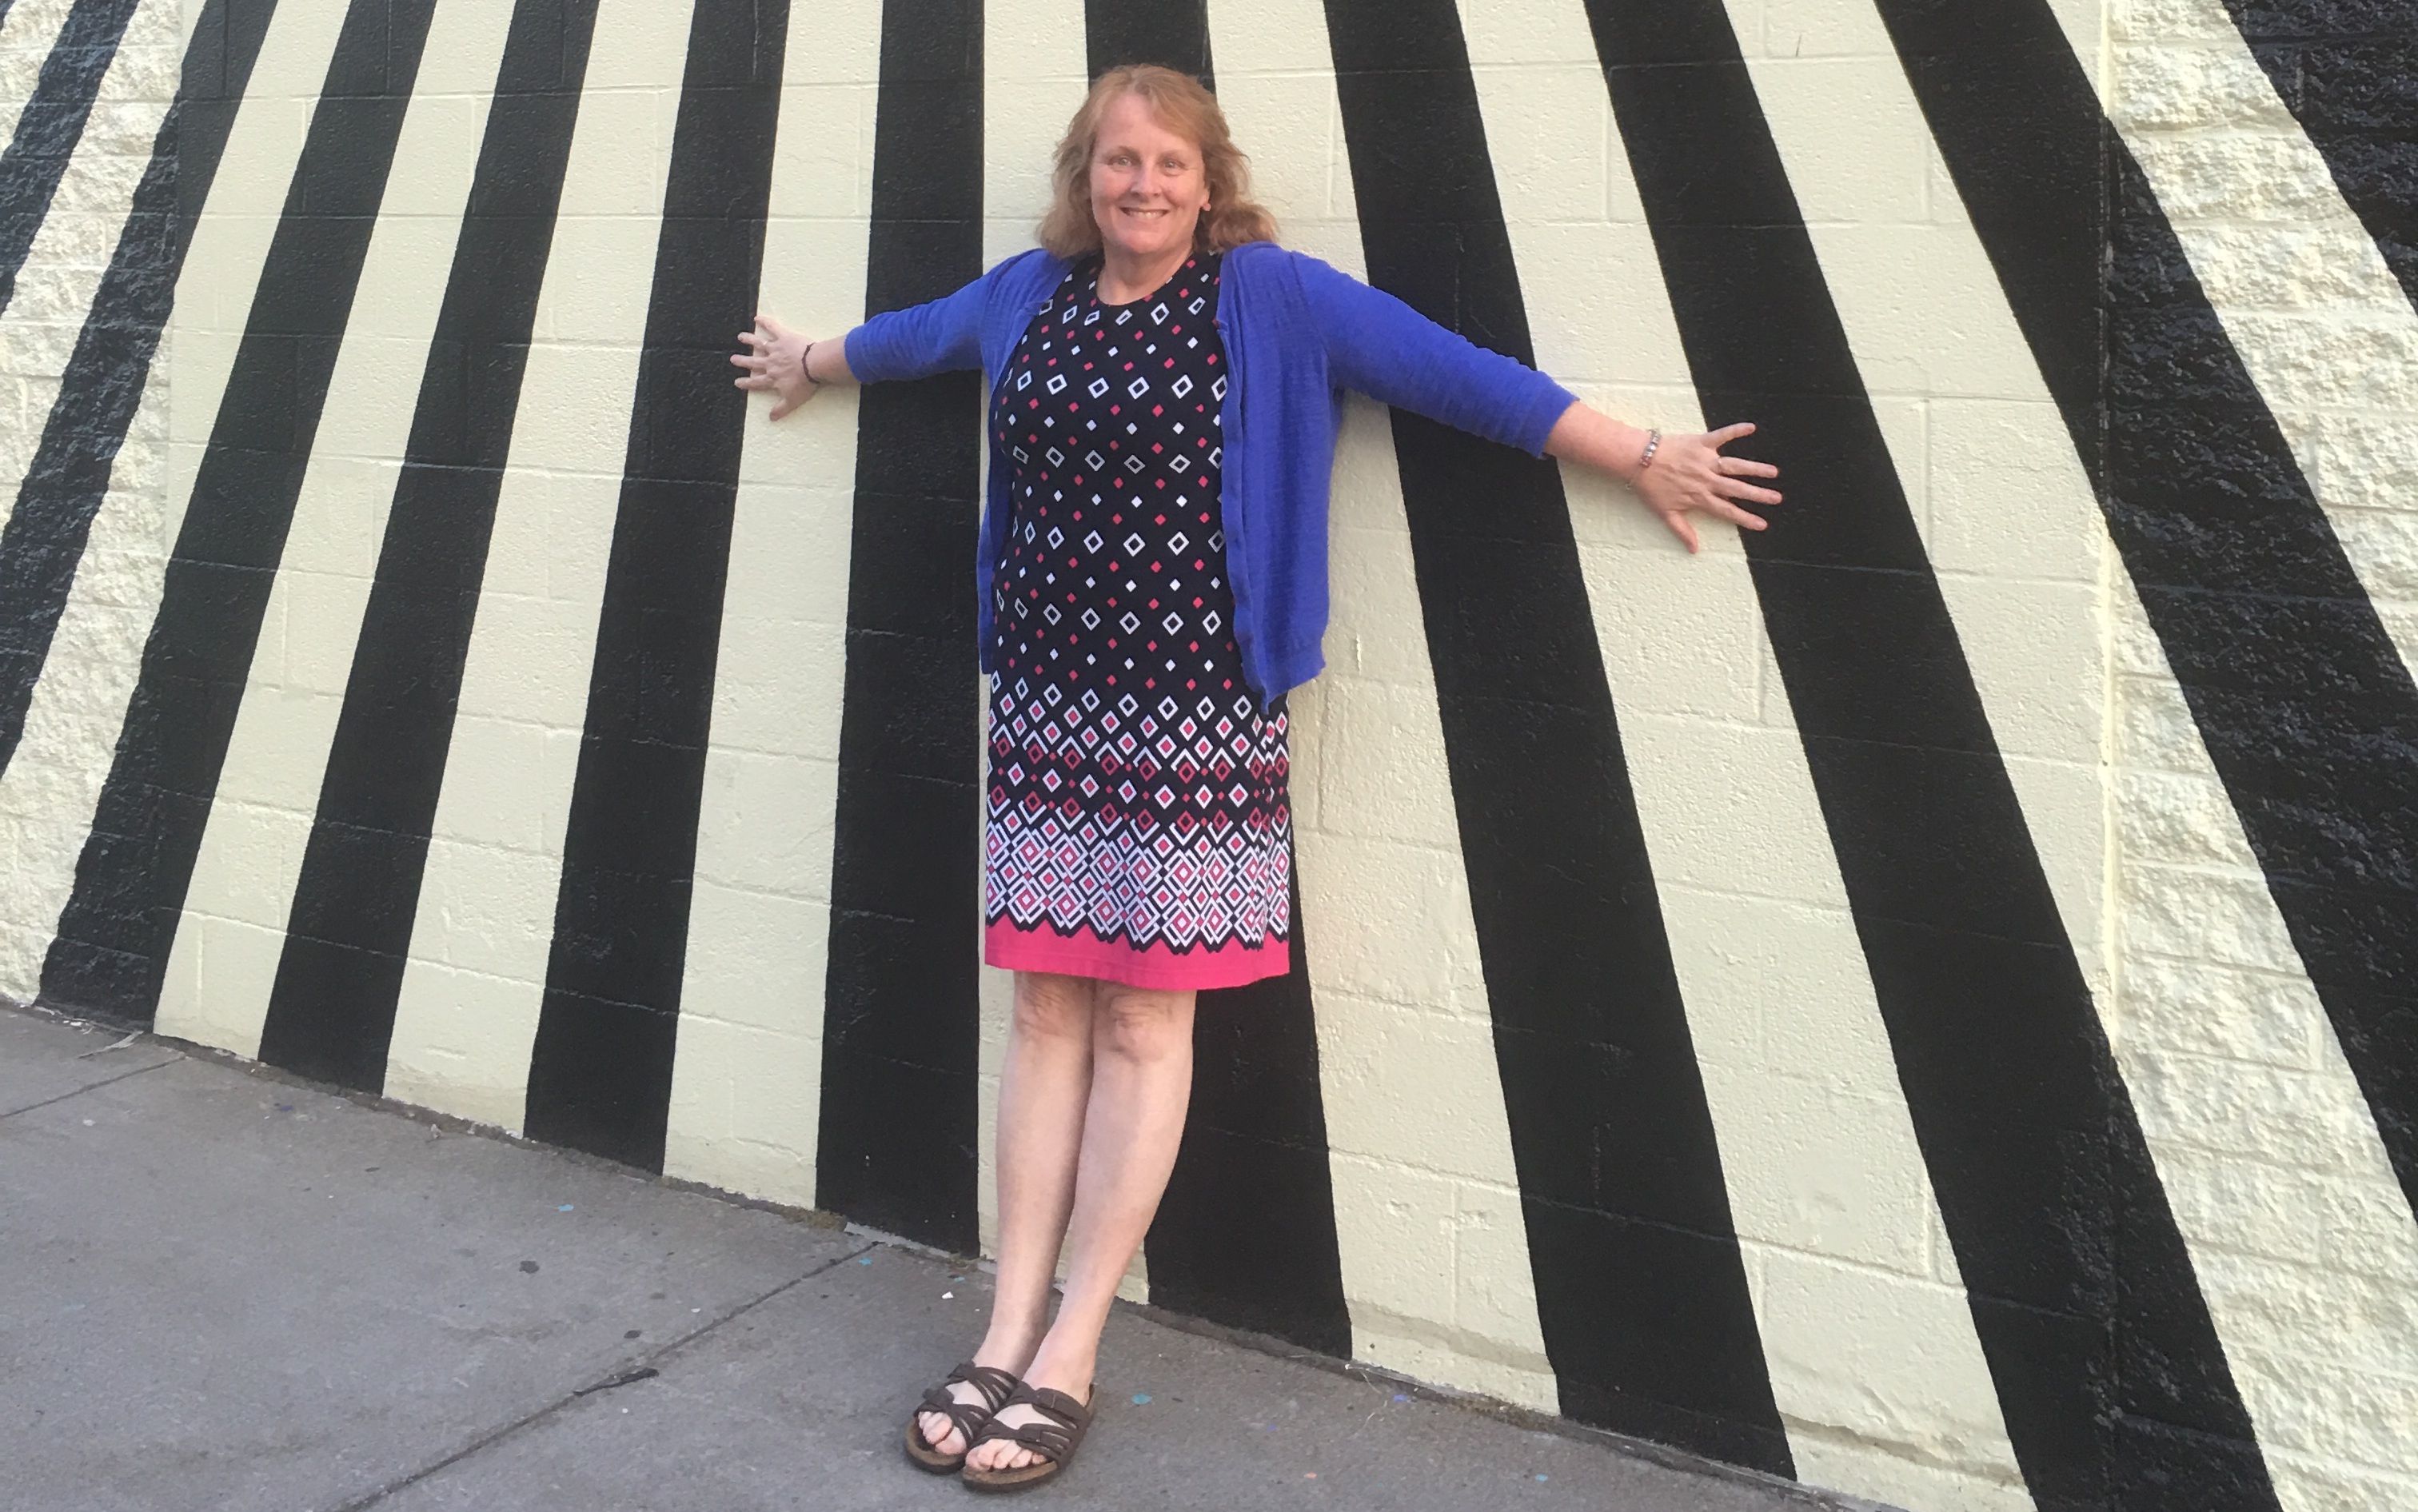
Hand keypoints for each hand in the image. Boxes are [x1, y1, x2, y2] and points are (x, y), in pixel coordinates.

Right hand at [731, 313, 815, 418]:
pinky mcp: (783, 338)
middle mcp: (770, 363)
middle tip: (733, 359)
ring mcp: (775, 349)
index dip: (746, 383)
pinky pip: (772, 328)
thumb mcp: (792, 400)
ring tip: (740, 337)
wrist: (814, 366)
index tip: (737, 382)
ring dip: (749, 340)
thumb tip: (771, 418)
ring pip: (759, 344)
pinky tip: (757, 318)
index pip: (756, 382)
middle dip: (742, 361)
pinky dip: (765, 322)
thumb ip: (781, 408)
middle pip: (753, 362)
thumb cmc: (805, 384)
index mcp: (772, 378)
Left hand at [1633, 422, 1781, 552]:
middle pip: (1737, 488)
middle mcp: (1707, 480)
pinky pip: (1721, 435)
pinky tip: (1751, 427)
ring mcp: (1705, 460)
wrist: (1639, 460)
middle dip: (1758, 494)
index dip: (1745, 518)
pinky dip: (1736, 430)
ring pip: (1735, 465)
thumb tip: (1694, 550)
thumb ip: (1682, 531)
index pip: (1727, 510)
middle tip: (1777, 498)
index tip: (1762, 524)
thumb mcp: (1665, 514)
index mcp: (1700, 497)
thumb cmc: (1651, 487)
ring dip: (1755, 468)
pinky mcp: (1701, 442)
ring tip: (1773, 472)